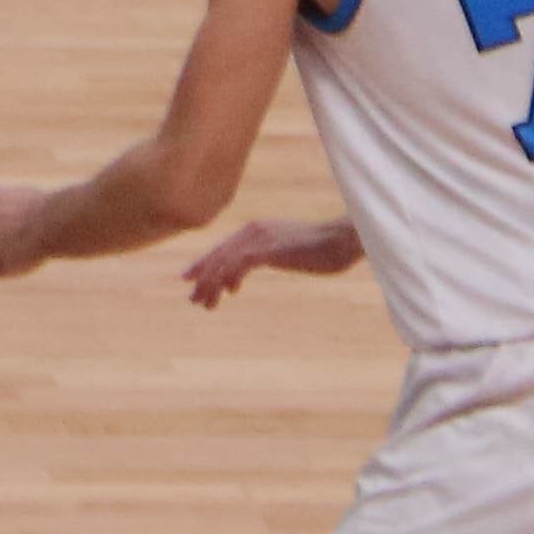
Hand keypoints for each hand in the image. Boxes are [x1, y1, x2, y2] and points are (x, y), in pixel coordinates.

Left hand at [183, 218, 361, 307]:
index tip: (190, 279)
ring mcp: (261, 238)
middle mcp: (253, 231)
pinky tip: (229, 292)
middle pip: (218, 255)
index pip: (222, 248)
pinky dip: (229, 278)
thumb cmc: (322, 247)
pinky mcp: (270, 249)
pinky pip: (240, 264)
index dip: (204, 264)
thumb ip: (270, 253)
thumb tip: (259, 261)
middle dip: (203, 278)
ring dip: (213, 284)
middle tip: (193, 298)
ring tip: (206, 304)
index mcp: (256, 229)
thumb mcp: (288, 249)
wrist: (343, 239)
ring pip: (225, 262)